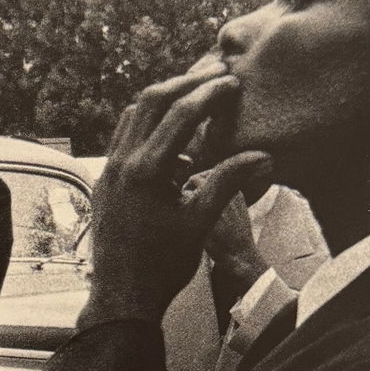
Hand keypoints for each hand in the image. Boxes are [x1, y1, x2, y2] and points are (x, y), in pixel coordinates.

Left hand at [81, 63, 272, 327]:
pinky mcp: (105, 178)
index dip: (210, 93)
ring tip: (195, 92)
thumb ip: (228, 183)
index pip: (180, 115)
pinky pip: (125, 134)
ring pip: (134, 114)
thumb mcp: (201, 223)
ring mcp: (109, 169)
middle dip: (185, 83)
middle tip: (215, 72)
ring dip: (164, 98)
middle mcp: (121, 163)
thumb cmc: (163, 266)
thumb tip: (264, 156)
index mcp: (146, 172)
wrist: (121, 298)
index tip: (233, 81)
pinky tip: (171, 130)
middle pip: (152, 101)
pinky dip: (148, 121)